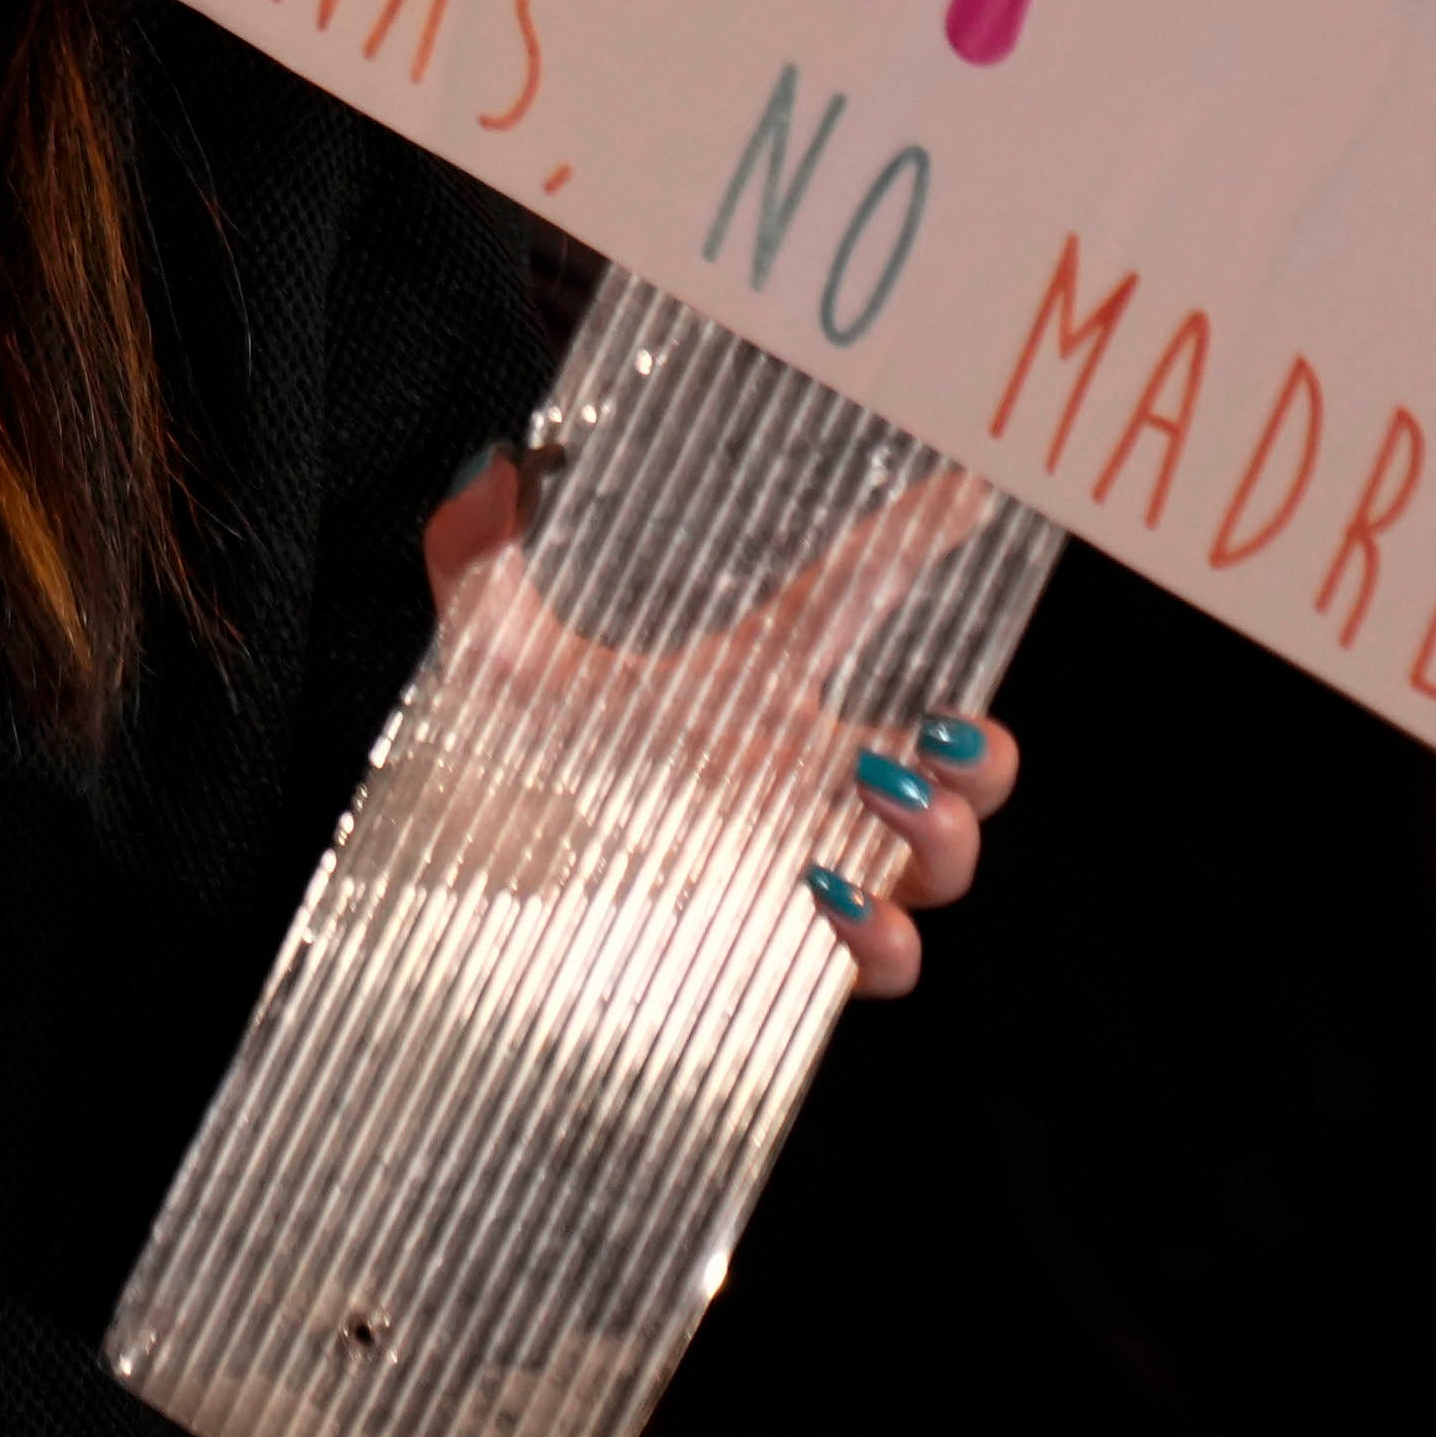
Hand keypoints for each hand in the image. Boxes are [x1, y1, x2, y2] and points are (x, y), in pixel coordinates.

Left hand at [420, 446, 1011, 1001]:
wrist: (453, 886)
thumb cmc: (485, 755)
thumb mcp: (485, 647)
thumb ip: (482, 552)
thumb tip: (496, 471)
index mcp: (748, 681)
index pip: (856, 598)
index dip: (919, 539)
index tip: (972, 486)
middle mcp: (792, 774)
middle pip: (953, 761)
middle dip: (982, 750)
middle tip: (942, 728)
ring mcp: (793, 863)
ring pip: (942, 862)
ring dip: (945, 829)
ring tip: (883, 794)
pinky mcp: (774, 953)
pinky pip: (883, 965)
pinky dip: (887, 936)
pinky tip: (830, 894)